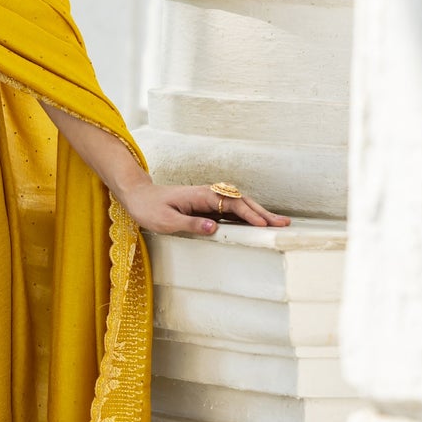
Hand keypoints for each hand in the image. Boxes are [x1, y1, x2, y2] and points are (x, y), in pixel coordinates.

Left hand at [119, 180, 290, 236]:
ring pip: (240, 205)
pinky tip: (257, 224)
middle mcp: (209, 194)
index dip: (249, 215)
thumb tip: (214, 227)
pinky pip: (231, 210)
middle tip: (284, 224)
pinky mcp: (207, 205)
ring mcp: (209, 199)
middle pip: (242, 202)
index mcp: (202, 195)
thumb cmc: (149, 208)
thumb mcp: (166, 221)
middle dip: (263, 213)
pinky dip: (247, 216)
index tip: (264, 225)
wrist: (138, 196)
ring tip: (278, 223)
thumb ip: (190, 224)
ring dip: (259, 214)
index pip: (232, 205)